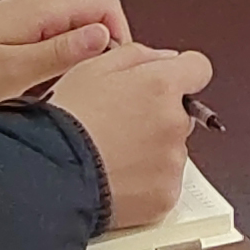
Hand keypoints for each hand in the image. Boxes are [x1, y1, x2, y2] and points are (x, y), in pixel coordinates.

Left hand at [0, 0, 132, 111]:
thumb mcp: (18, 70)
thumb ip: (63, 52)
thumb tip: (104, 35)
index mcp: (45, 8)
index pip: (106, 7)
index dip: (119, 37)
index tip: (111, 70)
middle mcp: (43, 4)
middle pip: (96, 17)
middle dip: (103, 49)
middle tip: (91, 83)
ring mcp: (34, 14)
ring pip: (80, 28)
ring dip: (83, 56)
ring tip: (71, 85)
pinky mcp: (25, 27)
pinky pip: (61, 35)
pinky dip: (66, 57)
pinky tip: (53, 80)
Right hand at [49, 39, 214, 228]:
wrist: (51, 174)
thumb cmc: (66, 122)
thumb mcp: (91, 68)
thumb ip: (136, 55)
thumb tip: (163, 58)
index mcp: (161, 86)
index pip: (198, 69)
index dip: (182, 74)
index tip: (168, 83)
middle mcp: (174, 122)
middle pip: (181, 113)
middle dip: (159, 116)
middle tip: (121, 125)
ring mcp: (172, 162)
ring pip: (171, 149)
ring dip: (151, 150)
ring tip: (112, 154)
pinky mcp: (166, 195)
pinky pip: (164, 182)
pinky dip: (146, 181)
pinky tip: (116, 176)